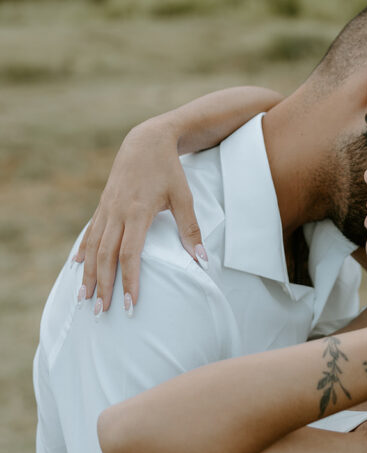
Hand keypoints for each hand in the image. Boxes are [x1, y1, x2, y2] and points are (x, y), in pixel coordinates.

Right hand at [74, 118, 201, 310]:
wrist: (146, 140)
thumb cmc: (169, 170)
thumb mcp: (184, 197)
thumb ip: (190, 229)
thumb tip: (202, 260)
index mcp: (138, 212)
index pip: (130, 254)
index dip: (129, 280)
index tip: (130, 304)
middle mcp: (117, 212)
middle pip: (105, 256)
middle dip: (103, 286)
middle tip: (101, 312)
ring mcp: (107, 208)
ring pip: (93, 246)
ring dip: (88, 274)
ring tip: (85, 298)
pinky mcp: (103, 204)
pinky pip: (90, 232)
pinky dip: (83, 250)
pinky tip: (77, 266)